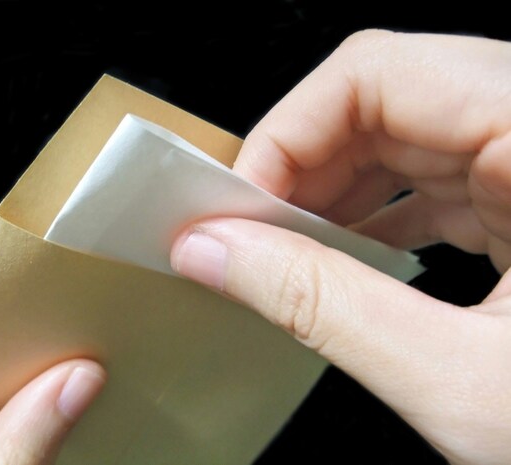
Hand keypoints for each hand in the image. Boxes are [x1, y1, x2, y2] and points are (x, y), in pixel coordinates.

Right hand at [171, 31, 510, 464]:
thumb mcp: (462, 384)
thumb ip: (322, 307)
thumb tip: (220, 253)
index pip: (378, 75)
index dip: (288, 132)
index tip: (238, 204)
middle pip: (383, 97)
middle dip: (299, 164)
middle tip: (247, 230)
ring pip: (400, 135)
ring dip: (330, 190)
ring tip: (287, 249)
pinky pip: (429, 178)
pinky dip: (372, 215)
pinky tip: (344, 258)